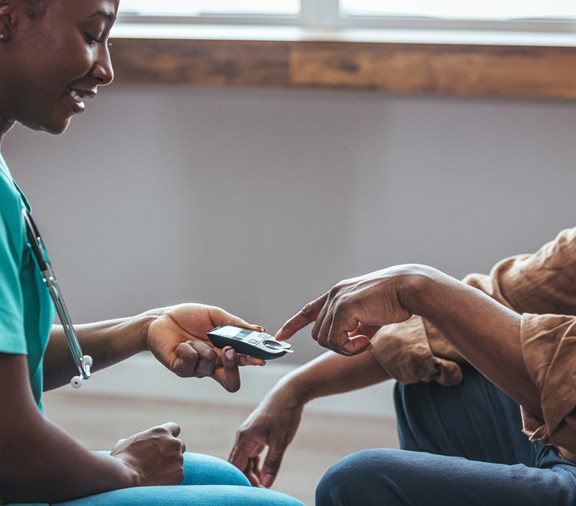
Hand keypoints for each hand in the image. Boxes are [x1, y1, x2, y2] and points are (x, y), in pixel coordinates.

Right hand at [111, 422, 185, 486]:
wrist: (126, 478)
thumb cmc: (122, 460)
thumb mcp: (124, 445)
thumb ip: (132, 441)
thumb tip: (124, 442)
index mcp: (161, 432)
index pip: (175, 428)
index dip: (170, 436)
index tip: (166, 443)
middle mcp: (173, 443)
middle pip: (180, 445)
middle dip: (173, 452)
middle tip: (161, 462)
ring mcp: (178, 458)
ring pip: (178, 461)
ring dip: (171, 466)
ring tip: (155, 474)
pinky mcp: (179, 473)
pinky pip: (178, 475)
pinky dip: (171, 479)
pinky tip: (158, 481)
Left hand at [146, 303, 264, 391]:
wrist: (160, 319)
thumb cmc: (188, 317)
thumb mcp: (215, 316)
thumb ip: (235, 324)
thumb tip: (258, 330)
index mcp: (223, 353)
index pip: (242, 363)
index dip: (253, 363)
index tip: (261, 357)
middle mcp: (212, 365)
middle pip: (231, 380)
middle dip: (232, 365)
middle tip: (228, 349)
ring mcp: (196, 370)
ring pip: (209, 363)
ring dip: (201, 345)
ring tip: (190, 338)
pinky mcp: (181, 369)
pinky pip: (190, 362)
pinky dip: (187, 348)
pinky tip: (180, 344)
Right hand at [229, 386, 303, 487]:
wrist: (289, 393)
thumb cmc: (284, 415)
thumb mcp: (281, 442)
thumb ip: (272, 463)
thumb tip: (266, 484)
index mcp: (245, 438)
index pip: (235, 467)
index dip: (241, 481)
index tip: (251, 492)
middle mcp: (242, 437)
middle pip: (238, 465)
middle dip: (245, 479)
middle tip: (259, 492)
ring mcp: (248, 435)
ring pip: (244, 460)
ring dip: (251, 474)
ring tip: (262, 487)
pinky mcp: (255, 435)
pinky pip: (250, 454)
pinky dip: (255, 466)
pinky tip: (262, 475)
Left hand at [276, 267, 415, 354]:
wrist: (409, 289)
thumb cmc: (395, 302)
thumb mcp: (370, 316)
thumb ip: (356, 327)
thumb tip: (351, 343)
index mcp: (338, 294)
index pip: (309, 310)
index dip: (294, 324)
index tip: (279, 335)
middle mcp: (334, 295)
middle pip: (319, 334)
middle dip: (338, 345)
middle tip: (362, 344)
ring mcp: (337, 300)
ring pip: (326, 339)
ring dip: (346, 348)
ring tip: (367, 340)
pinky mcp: (344, 308)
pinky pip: (337, 340)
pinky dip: (351, 347)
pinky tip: (367, 340)